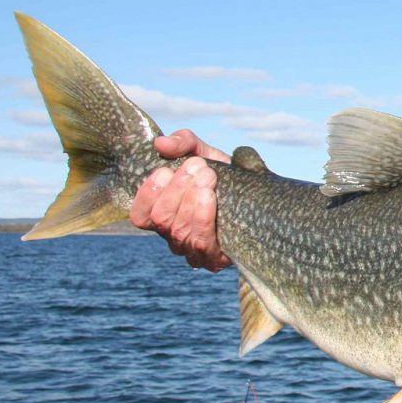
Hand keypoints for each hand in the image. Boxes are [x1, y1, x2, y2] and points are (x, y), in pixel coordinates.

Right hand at [128, 129, 232, 271]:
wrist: (261, 196)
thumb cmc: (225, 175)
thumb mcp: (204, 153)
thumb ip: (183, 143)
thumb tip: (161, 143)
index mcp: (164, 214)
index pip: (140, 215)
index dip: (148, 193)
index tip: (166, 169)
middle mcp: (173, 235)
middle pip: (161, 219)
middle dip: (178, 189)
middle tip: (199, 167)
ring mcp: (192, 251)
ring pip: (179, 231)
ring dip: (192, 199)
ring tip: (208, 176)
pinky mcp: (214, 259)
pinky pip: (202, 243)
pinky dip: (203, 217)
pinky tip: (210, 196)